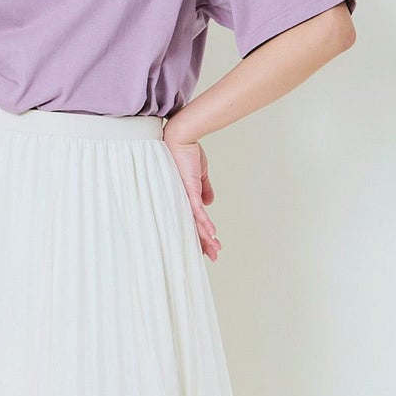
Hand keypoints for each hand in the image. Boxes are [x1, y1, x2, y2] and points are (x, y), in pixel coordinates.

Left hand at [163, 133, 221, 260]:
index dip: (202, 236)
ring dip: (206, 239)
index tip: (209, 247)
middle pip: (193, 229)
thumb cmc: (186, 153)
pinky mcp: (188, 191)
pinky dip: (204, 223)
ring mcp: (183, 198)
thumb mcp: (199, 174)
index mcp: (185, 200)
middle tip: (213, 258)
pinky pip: (196, 212)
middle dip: (204, 244)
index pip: (194, 223)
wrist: (180, 138)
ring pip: (195, 224)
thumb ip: (204, 189)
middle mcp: (182, 202)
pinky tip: (211, 234)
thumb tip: (210, 202)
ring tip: (214, 251)